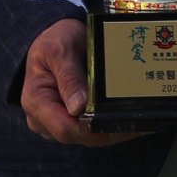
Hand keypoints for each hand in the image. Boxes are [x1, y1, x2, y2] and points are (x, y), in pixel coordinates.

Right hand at [19, 18, 138, 147]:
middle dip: (107, 128)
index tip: (113, 117)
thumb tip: (78, 108)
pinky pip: (94, 131)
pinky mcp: (72, 122)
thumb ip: (69, 77)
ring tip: (139, 118)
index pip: (63, 128)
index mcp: (36, 101)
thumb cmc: (56, 40)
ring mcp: (58, 123)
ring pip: (90, 137)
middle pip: (80, 136)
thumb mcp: (59, 50)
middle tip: (137, 117)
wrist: (58, 38)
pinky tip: (132, 118)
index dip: (90, 127)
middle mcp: (43, 119)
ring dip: (113, 129)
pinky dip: (112, 125)